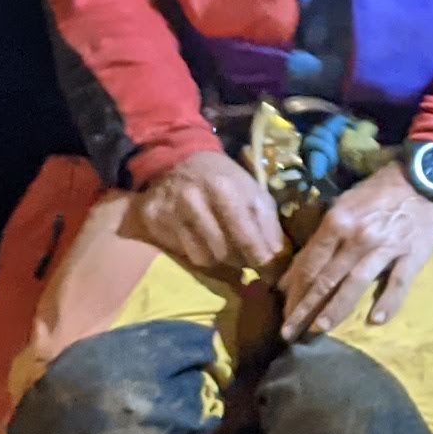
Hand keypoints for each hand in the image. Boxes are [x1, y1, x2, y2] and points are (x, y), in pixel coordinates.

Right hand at [124, 150, 285, 276]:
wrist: (178, 159)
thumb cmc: (225, 179)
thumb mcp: (254, 192)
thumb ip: (268, 226)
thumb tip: (278, 263)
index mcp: (225, 189)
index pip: (249, 240)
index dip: (264, 262)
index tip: (273, 274)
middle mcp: (194, 200)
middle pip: (226, 254)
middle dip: (243, 260)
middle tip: (247, 257)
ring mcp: (171, 211)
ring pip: (205, 259)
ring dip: (220, 260)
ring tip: (225, 247)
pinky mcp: (154, 221)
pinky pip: (184, 255)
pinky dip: (199, 253)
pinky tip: (202, 240)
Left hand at [277, 162, 432, 337]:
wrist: (421, 178)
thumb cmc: (376, 193)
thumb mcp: (343, 206)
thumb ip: (322, 240)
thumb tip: (296, 272)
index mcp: (338, 222)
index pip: (310, 263)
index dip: (294, 290)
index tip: (284, 311)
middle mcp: (357, 237)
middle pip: (326, 278)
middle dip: (305, 307)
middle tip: (290, 332)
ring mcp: (386, 247)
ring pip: (355, 283)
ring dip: (336, 309)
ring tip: (319, 329)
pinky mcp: (412, 255)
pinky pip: (399, 283)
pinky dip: (388, 302)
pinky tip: (375, 320)